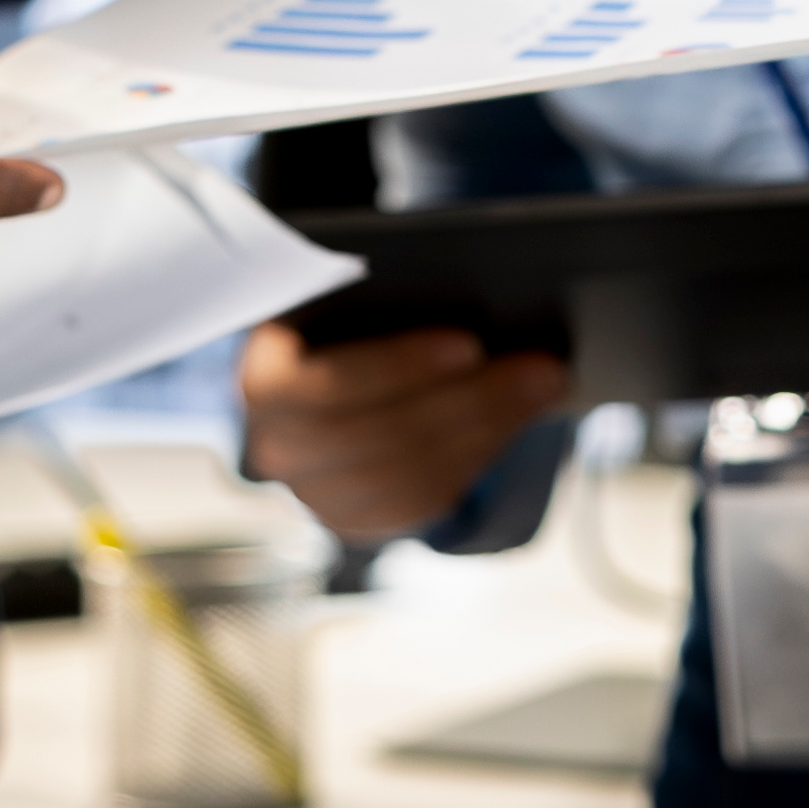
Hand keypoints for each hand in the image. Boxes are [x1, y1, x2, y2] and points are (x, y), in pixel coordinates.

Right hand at [234, 319, 573, 545]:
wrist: (313, 375)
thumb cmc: (337, 317)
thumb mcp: (343, 298)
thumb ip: (381, 293)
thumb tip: (481, 287)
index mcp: (263, 379)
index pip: (325, 384)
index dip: (398, 367)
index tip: (469, 343)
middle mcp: (276, 448)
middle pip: (381, 438)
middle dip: (469, 401)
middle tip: (544, 368)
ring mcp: (314, 493)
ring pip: (409, 476)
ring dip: (488, 429)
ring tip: (546, 386)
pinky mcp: (353, 520)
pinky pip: (421, 503)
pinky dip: (475, 461)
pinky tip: (516, 422)